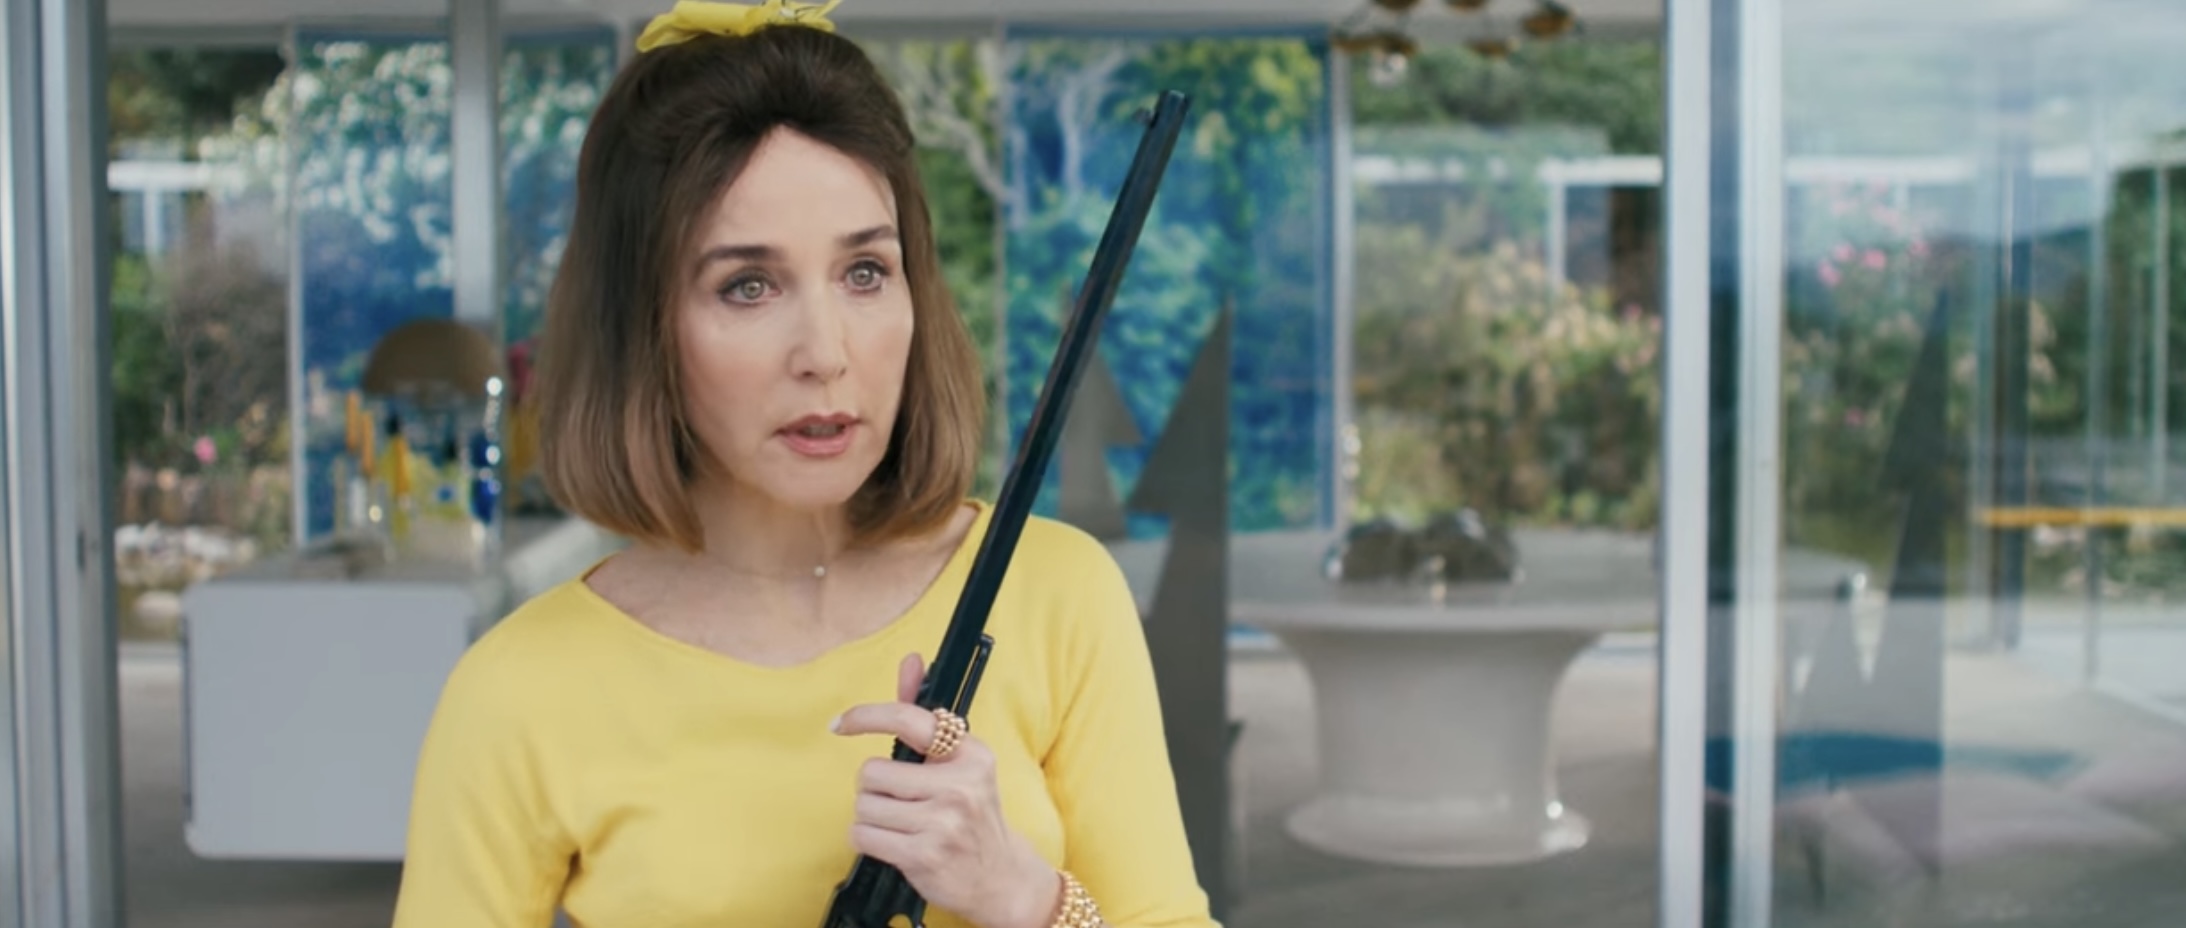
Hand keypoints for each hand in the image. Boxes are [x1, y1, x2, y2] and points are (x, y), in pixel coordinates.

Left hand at [831, 653, 1060, 927]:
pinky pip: (863, 836)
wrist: (998, 875)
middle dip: (874, 788)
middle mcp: (959, 786)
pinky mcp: (923, 855)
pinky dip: (868, 839)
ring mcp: (942, 823)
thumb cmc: (970, 811)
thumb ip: (924, 714)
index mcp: (969, 754)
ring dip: (871, 816)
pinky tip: (894, 842)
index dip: (867, 716)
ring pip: (863, 806)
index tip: (841, 723)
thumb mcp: (958, 760)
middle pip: (871, 772)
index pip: (909, 720)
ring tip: (901, 823)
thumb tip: (910, 660)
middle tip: (900, 799)